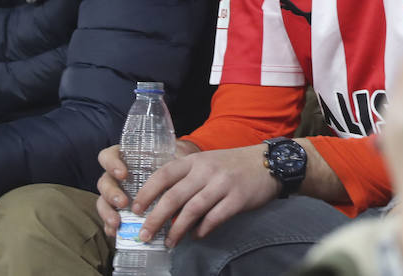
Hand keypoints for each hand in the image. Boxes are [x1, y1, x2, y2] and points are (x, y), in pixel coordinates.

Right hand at [96, 139, 198, 236]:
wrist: (176, 180)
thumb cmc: (170, 164)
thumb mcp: (171, 156)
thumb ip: (171, 156)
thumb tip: (182, 157)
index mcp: (124, 158)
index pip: (108, 156)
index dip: (111, 164)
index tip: (124, 174)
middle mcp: (115, 177)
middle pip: (104, 182)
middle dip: (111, 193)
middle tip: (123, 202)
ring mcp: (115, 194)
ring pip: (103, 202)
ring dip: (107, 212)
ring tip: (117, 222)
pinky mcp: (117, 211)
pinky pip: (108, 219)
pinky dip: (110, 226)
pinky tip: (115, 233)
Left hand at [122, 145, 280, 245]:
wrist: (267, 163)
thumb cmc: (232, 165)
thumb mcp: (206, 163)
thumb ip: (187, 178)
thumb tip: (163, 204)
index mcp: (195, 160)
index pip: (164, 174)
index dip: (147, 192)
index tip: (136, 209)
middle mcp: (206, 170)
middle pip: (174, 196)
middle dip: (156, 218)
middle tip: (145, 234)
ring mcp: (223, 184)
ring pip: (192, 210)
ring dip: (177, 230)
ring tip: (169, 242)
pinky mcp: (238, 198)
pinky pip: (214, 218)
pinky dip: (202, 229)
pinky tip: (196, 236)